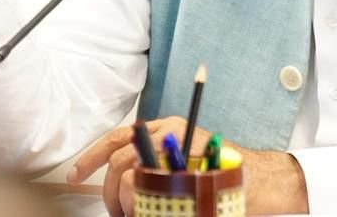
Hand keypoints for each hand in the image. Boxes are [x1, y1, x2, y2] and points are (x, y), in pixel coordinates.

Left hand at [68, 116, 308, 215]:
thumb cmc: (220, 174)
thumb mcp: (182, 160)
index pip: (118, 138)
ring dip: (125, 203)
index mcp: (167, 129)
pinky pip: (147, 193)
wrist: (260, 182)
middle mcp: (171, 135)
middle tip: (117, 212)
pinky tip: (148, 212)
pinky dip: (140, 208)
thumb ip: (154, 163)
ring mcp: (178, 154)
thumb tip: (121, 182)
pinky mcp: (185, 174)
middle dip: (111, 192)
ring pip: (130, 178)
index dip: (91, 157)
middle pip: (119, 161)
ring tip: (135, 214)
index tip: (76, 175)